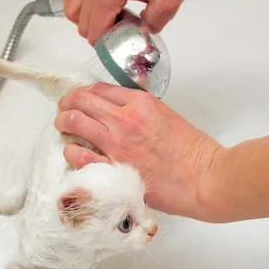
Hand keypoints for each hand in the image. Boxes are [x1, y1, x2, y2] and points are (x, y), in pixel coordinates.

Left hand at [55, 83, 222, 220]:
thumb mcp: (166, 117)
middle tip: (64, 112)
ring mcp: (117, 145)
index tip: (80, 100)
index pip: (99, 89)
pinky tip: (74, 153)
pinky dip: (71, 152)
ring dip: (64, 124)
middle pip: (80, 100)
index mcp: (141, 102)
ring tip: (64, 130)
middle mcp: (125, 119)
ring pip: (73, 122)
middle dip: (67, 104)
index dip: (84, 93)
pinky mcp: (114, 169)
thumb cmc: (193, 153)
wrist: (204, 179)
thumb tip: (117, 114)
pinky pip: (78, 156)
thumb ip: (139, 112)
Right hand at [63, 0, 187, 44]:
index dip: (111, 42)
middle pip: (82, 25)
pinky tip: (100, 1)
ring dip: (90, 18)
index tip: (126, 37)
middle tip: (125, 22)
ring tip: (114, 10)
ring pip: (72, 10)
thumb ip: (157, 19)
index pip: (95, 34)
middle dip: (102, 30)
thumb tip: (145, 32)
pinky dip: (80, 1)